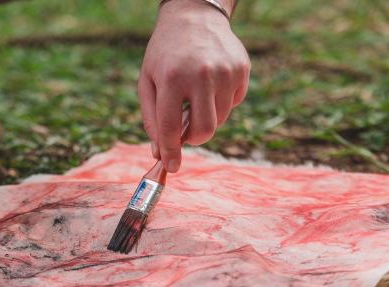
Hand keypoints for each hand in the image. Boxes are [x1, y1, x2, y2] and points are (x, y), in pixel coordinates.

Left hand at [139, 0, 249, 171]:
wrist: (193, 16)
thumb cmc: (165, 54)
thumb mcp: (147, 82)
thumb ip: (152, 119)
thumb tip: (160, 153)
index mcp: (172, 79)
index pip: (171, 128)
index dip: (171, 152)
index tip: (172, 167)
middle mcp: (202, 75)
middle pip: (204, 131)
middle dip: (193, 139)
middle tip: (185, 132)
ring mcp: (225, 72)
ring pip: (220, 119)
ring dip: (206, 117)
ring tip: (194, 96)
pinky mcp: (241, 69)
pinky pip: (233, 103)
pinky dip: (220, 102)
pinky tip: (209, 83)